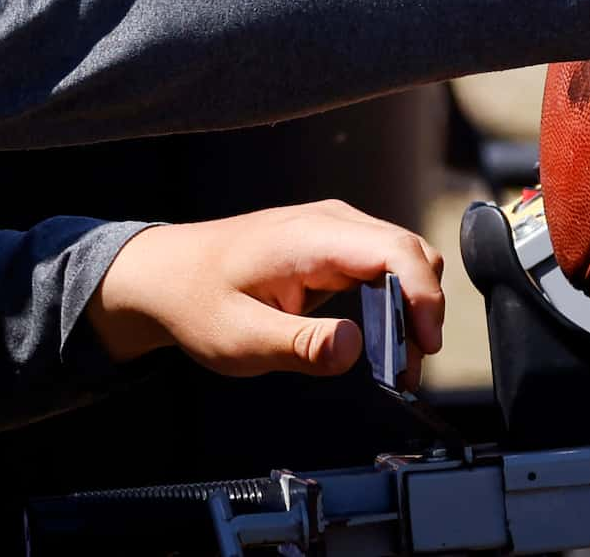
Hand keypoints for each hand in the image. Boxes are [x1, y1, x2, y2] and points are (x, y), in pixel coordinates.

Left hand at [86, 201, 446, 382]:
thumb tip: (356, 348)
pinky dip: (394, 301)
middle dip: (422, 310)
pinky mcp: (332, 246)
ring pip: (402, 258)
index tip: (424, 346)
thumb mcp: (242, 338)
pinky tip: (381, 338)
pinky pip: (382, 266)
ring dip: (411, 308)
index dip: (423, 297)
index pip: (395, 250)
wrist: (165, 276)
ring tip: (397, 362)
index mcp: (309, 236)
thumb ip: (302, 346)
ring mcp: (333, 230)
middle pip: (410, 252)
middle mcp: (329, 222)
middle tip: (408, 368)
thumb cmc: (196, 301)